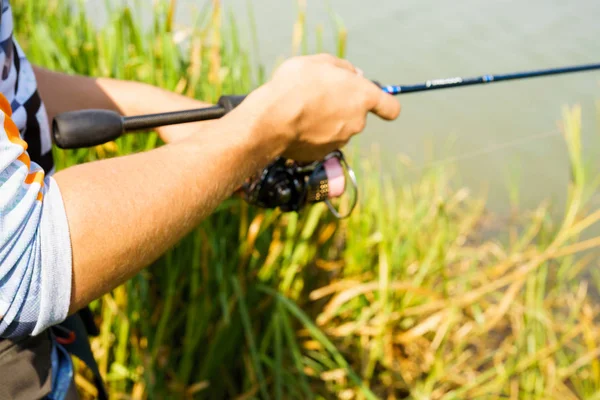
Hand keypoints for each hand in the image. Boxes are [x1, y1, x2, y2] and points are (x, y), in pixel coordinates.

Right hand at [232, 54, 400, 161]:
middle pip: (356, 116)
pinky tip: (295, 125)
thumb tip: (355, 75)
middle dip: (342, 107)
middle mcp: (357, 122)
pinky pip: (320, 142)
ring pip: (337, 129)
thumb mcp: (320, 62)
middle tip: (318, 96)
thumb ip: (343, 68)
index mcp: (363, 97)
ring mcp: (341, 140)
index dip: (385, 105)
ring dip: (325, 121)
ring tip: (301, 110)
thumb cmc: (296, 84)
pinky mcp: (322, 154)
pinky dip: (312, 135)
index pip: (390, 107)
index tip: (379, 104)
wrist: (273, 118)